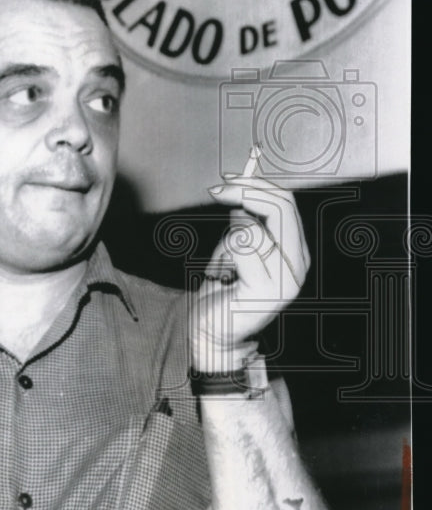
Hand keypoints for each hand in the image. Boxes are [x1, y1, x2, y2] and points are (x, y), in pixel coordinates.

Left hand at [190, 175, 309, 369]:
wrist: (212, 330)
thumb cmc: (223, 288)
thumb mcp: (237, 246)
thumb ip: (248, 220)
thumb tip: (242, 188)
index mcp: (296, 250)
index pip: (287, 202)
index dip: (257, 183)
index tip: (229, 178)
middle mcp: (298, 264)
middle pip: (281, 207)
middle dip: (245, 191)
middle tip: (217, 190)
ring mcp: (287, 279)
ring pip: (254, 228)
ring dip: (227, 239)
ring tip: (223, 263)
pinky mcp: (267, 290)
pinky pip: (243, 248)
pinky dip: (224, 255)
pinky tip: (222, 274)